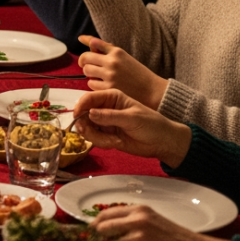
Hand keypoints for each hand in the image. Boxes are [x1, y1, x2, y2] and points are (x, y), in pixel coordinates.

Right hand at [74, 90, 192, 166]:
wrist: (162, 142)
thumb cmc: (151, 124)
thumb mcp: (131, 118)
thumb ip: (110, 116)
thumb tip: (89, 113)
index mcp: (112, 97)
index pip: (89, 98)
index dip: (80, 106)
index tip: (77, 117)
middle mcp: (105, 108)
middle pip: (84, 114)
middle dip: (87, 126)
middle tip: (92, 134)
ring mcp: (105, 122)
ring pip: (87, 128)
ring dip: (96, 137)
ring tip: (113, 141)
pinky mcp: (106, 135)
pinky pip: (94, 139)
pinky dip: (102, 143)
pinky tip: (115, 143)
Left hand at [78, 35, 169, 109]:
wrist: (152, 90)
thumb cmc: (136, 72)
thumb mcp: (123, 57)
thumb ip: (104, 49)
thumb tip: (81, 38)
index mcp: (117, 51)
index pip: (93, 44)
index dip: (87, 52)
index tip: (86, 58)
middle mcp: (112, 62)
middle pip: (85, 58)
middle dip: (84, 63)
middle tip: (89, 68)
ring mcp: (110, 75)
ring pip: (87, 71)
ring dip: (90, 74)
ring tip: (99, 77)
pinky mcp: (109, 88)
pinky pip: (91, 84)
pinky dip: (95, 85)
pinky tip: (104, 85)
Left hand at [92, 204, 230, 240]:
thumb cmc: (171, 237)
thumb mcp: (150, 223)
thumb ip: (132, 223)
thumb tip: (110, 230)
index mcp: (139, 208)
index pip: (109, 212)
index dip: (96, 221)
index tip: (89, 228)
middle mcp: (138, 213)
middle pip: (105, 219)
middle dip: (95, 229)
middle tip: (88, 238)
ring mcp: (140, 226)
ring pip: (110, 232)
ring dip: (103, 239)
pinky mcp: (143, 238)